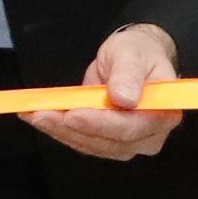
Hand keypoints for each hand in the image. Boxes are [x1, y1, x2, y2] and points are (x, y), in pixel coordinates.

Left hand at [27, 24, 183, 161]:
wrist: (133, 60)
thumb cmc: (139, 54)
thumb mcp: (132, 54)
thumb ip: (129, 74)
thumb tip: (124, 98)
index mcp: (163, 113)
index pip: (131, 127)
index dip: (100, 124)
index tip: (72, 114)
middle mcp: (148, 135)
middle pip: (108, 142)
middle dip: (72, 129)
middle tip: (41, 114)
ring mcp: (129, 142)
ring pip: (91, 144)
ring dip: (60, 131)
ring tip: (34, 114)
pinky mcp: (109, 142)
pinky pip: (83, 141)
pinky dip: (59, 131)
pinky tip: (38, 118)